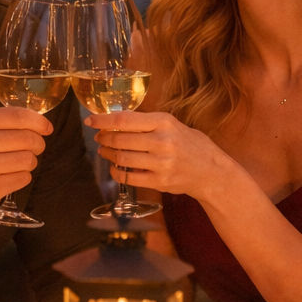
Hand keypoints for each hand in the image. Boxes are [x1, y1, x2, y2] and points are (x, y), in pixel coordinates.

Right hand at [0, 107, 51, 226]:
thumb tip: (28, 122)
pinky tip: (5, 179)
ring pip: (29, 160)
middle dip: (36, 144)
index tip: (46, 128)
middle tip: (32, 149)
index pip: (18, 116)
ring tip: (13, 166)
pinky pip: (22, 179)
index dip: (39, 122)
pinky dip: (19, 179)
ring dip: (27, 163)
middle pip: (29, 139)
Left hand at [83, 110, 219, 198]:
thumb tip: (115, 121)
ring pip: (122, 158)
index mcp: (164, 122)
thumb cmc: (190, 144)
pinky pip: (128, 177)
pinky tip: (115, 167)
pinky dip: (116, 172)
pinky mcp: (159, 181)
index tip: (91, 120)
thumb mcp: (173, 125)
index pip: (125, 120)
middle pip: (120, 139)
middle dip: (104, 138)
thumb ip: (148, 123)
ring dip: (108, 155)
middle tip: (99, 137)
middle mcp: (162, 142)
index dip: (103, 120)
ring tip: (105, 151)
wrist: (211, 171)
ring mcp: (161, 164)